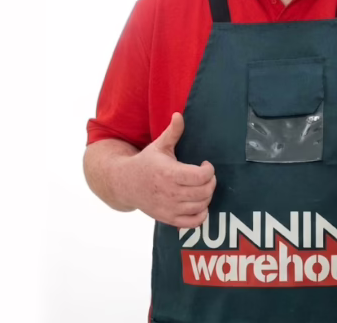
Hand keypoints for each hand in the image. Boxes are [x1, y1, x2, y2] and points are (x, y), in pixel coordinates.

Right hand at [119, 113, 215, 227]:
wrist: (125, 184)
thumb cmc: (146, 163)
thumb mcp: (159, 145)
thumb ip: (172, 132)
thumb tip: (179, 114)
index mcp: (169, 173)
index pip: (201, 176)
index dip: (209, 170)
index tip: (205, 164)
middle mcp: (170, 193)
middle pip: (204, 191)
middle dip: (211, 182)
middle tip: (206, 176)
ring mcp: (169, 208)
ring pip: (201, 206)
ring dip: (207, 196)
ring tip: (201, 187)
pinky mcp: (168, 219)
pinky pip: (193, 222)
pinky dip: (201, 214)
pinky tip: (198, 203)